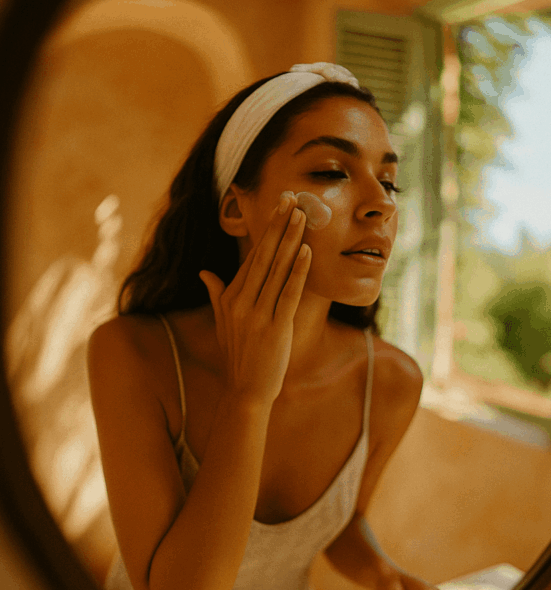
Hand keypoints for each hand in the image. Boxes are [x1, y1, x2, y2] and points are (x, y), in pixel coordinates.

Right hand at [199, 194, 310, 404]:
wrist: (246, 391)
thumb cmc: (239, 355)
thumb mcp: (222, 322)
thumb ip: (215, 294)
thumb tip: (204, 273)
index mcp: (230, 297)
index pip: (252, 256)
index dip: (267, 230)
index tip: (279, 207)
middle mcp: (241, 302)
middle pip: (263, 255)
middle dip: (278, 225)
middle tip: (291, 198)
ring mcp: (257, 315)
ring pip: (277, 270)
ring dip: (290, 240)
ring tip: (302, 216)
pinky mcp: (275, 329)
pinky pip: (289, 294)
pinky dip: (298, 271)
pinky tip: (307, 252)